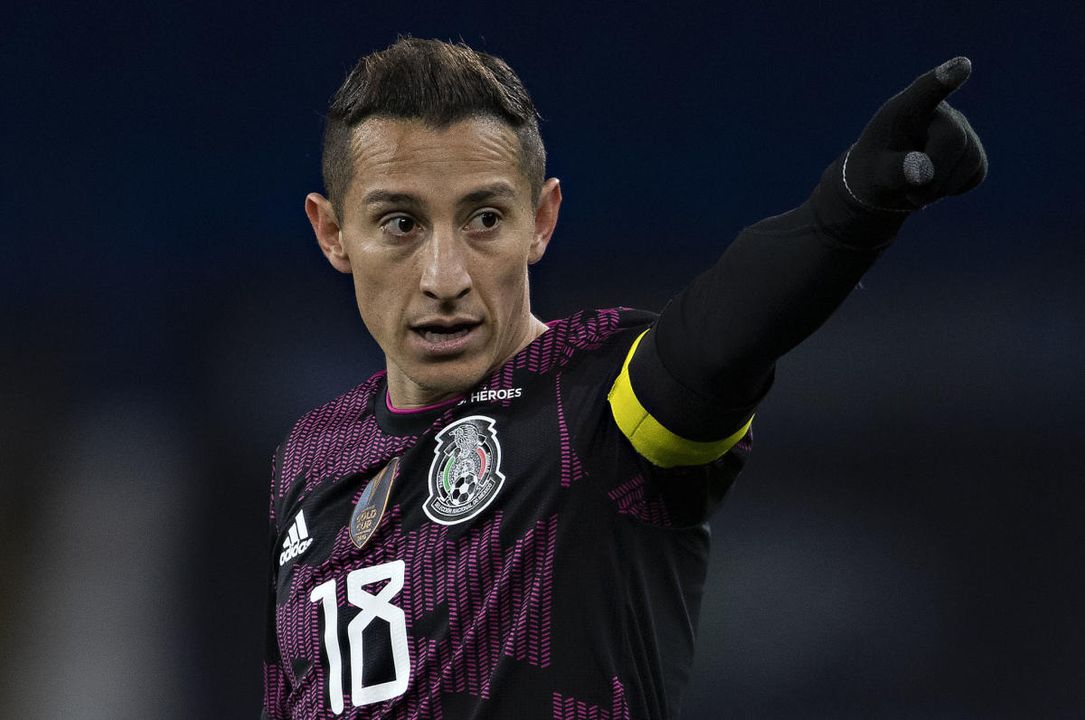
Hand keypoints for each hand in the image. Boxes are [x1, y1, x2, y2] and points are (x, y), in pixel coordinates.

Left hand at [843, 57, 987, 211]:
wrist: (885, 184)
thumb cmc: (873, 172)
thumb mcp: (873, 176)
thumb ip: (894, 171)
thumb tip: (924, 171)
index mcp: (904, 109)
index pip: (925, 91)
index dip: (943, 79)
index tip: (961, 65)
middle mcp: (937, 111)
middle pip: (954, 139)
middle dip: (935, 174)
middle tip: (910, 195)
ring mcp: (960, 127)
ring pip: (971, 159)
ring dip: (942, 187)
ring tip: (916, 189)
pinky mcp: (973, 149)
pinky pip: (977, 172)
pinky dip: (955, 187)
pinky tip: (935, 184)